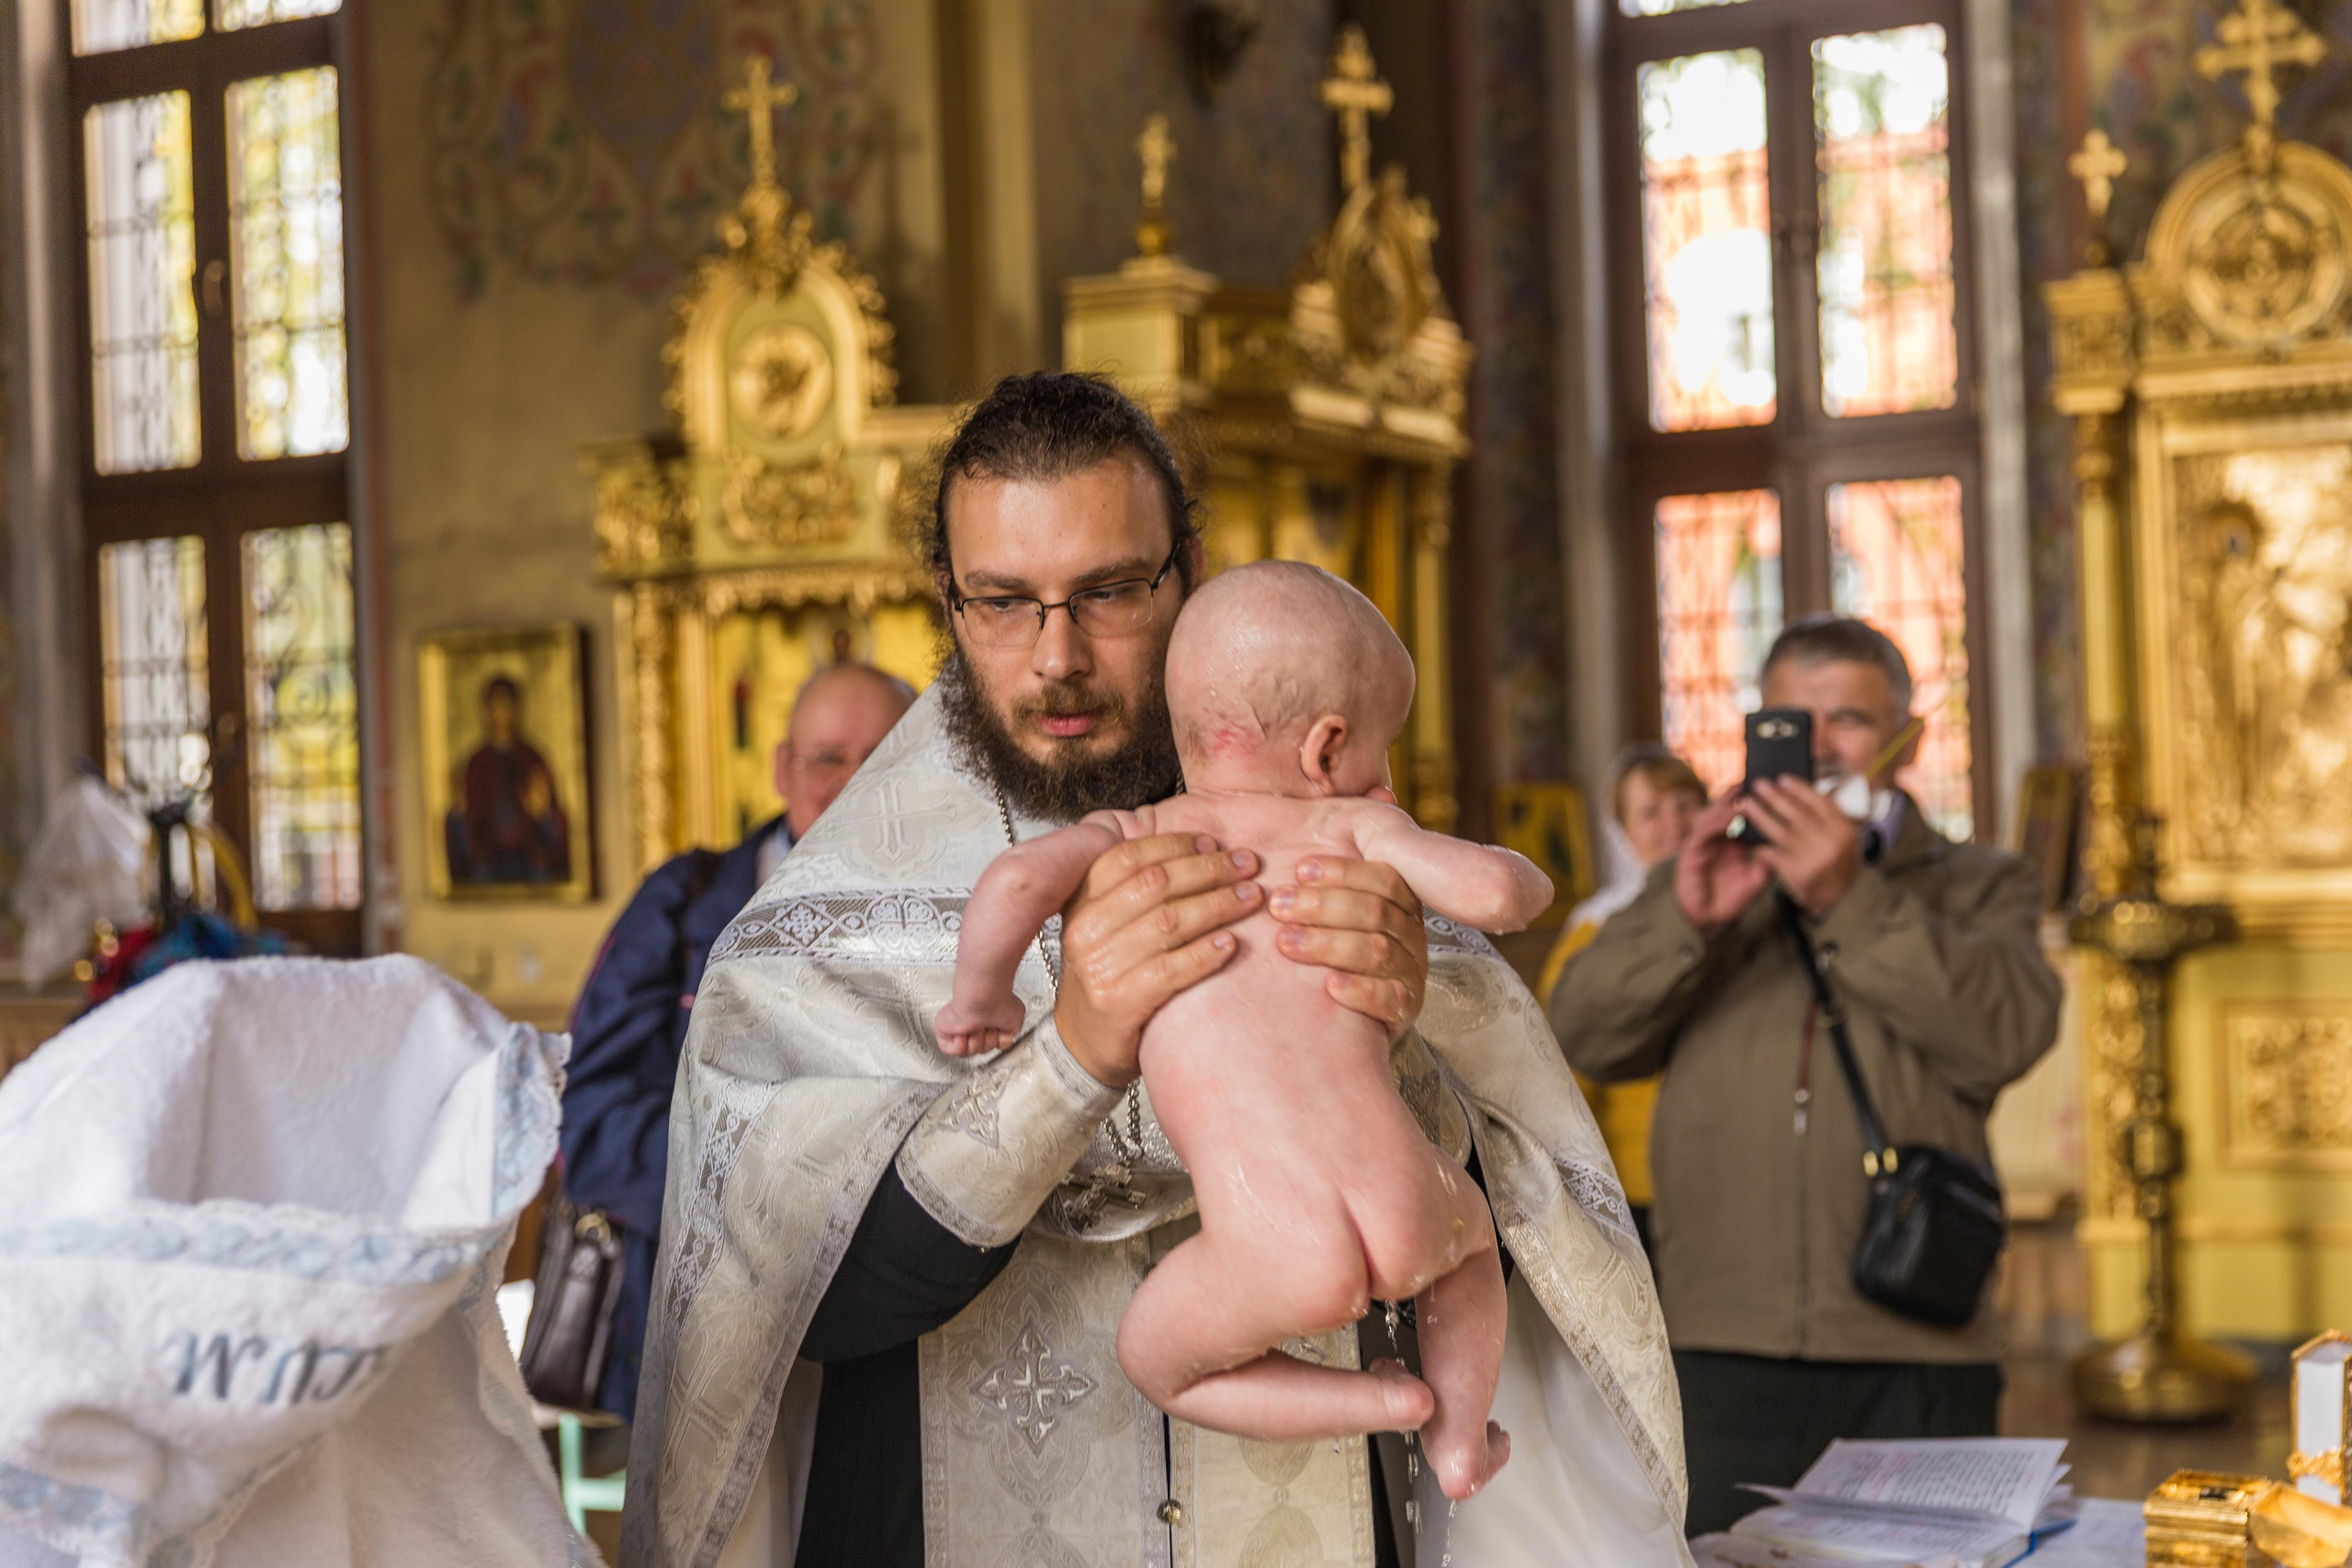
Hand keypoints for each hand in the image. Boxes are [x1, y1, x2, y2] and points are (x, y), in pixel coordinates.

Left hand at [935, 994, 1025, 1057]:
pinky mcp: (944, 1030)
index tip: (1001, 1031)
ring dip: (977, 1042)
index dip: (997, 1042)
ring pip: (968, 1051)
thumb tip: (1003, 1040)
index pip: (990, 1042)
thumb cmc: (1000, 1001)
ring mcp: (959, 1026)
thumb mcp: (1014, 1022)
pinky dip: (962, 1045)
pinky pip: (954, 1050)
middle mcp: (972, 1021)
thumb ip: (1007, 1035)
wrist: (985, 997)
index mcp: (985, 1018)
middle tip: (988, 1027)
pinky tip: (966, 1031)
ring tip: (977, 1027)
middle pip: (980, 1049)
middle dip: (988, 1042)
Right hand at [1054, 833, 1259, 1087]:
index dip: (1176, 845)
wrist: (1083, 1045)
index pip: (1129, 857)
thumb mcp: (1108, 926)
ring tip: (1252, 898)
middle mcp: (1086, 930)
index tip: (1215, 843)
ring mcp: (1099, 967)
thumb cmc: (1109, 977)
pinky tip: (1231, 944)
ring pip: (1168, 922)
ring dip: (1218, 905)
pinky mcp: (1117, 1003)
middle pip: (1155, 884)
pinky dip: (1204, 955)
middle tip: (1248, 866)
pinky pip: (1170, 970)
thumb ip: (1137, 890)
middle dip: (1209, 869)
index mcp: (1082, 901)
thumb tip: (1200, 849)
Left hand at [1268, 856, 1428, 1040]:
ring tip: (1286, 943)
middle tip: (1279, 906)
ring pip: (1378, 951)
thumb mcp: (1330, 911)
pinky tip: (1331, 986)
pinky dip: (1361, 990)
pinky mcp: (1405, 1008)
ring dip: (1328, 944)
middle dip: (1323, 906)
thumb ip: (1323, 881)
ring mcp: (1410, 972)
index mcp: (1401, 904)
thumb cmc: (1327, 949)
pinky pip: (1391, 999)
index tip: (1300, 871)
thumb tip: (1296, 857)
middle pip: (1376, 912)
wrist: (1343, 1015)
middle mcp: (1411, 935)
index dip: (1343, 872)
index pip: (1384, 879)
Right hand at [1674, 793, 1771, 934]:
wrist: (1709, 920)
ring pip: (1716, 816)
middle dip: (1742, 797)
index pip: (1746, 818)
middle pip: (1729, 811)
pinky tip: (1728, 817)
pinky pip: (1704, 831)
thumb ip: (1769, 860)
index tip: (1773, 791)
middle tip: (1756, 782)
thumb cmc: (1732, 899)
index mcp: (1735, 843)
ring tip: (1743, 795)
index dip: (1757, 804)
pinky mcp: (1692, 850)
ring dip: (1729, 805)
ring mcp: (1705, 843)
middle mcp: (1720, 839)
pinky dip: (1716, 823)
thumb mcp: (1758, 877)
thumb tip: (1786, 842)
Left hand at [1742, 776, 1861, 917]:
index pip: (1819, 802)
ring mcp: (1814, 859)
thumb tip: (1802, 789)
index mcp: (1843, 830)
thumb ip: (1827, 816)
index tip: (1782, 778)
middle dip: (1774, 797)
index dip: (1799, 789)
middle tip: (1758, 785)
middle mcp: (1830, 843)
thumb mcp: (1844, 838)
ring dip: (1759, 816)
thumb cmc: (1838, 863)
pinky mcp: (1798, 875)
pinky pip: (1773, 855)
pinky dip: (1759, 846)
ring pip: (1780, 832)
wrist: (1841, 901)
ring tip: (1746, 804)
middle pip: (1796, 814)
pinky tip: (1748, 836)